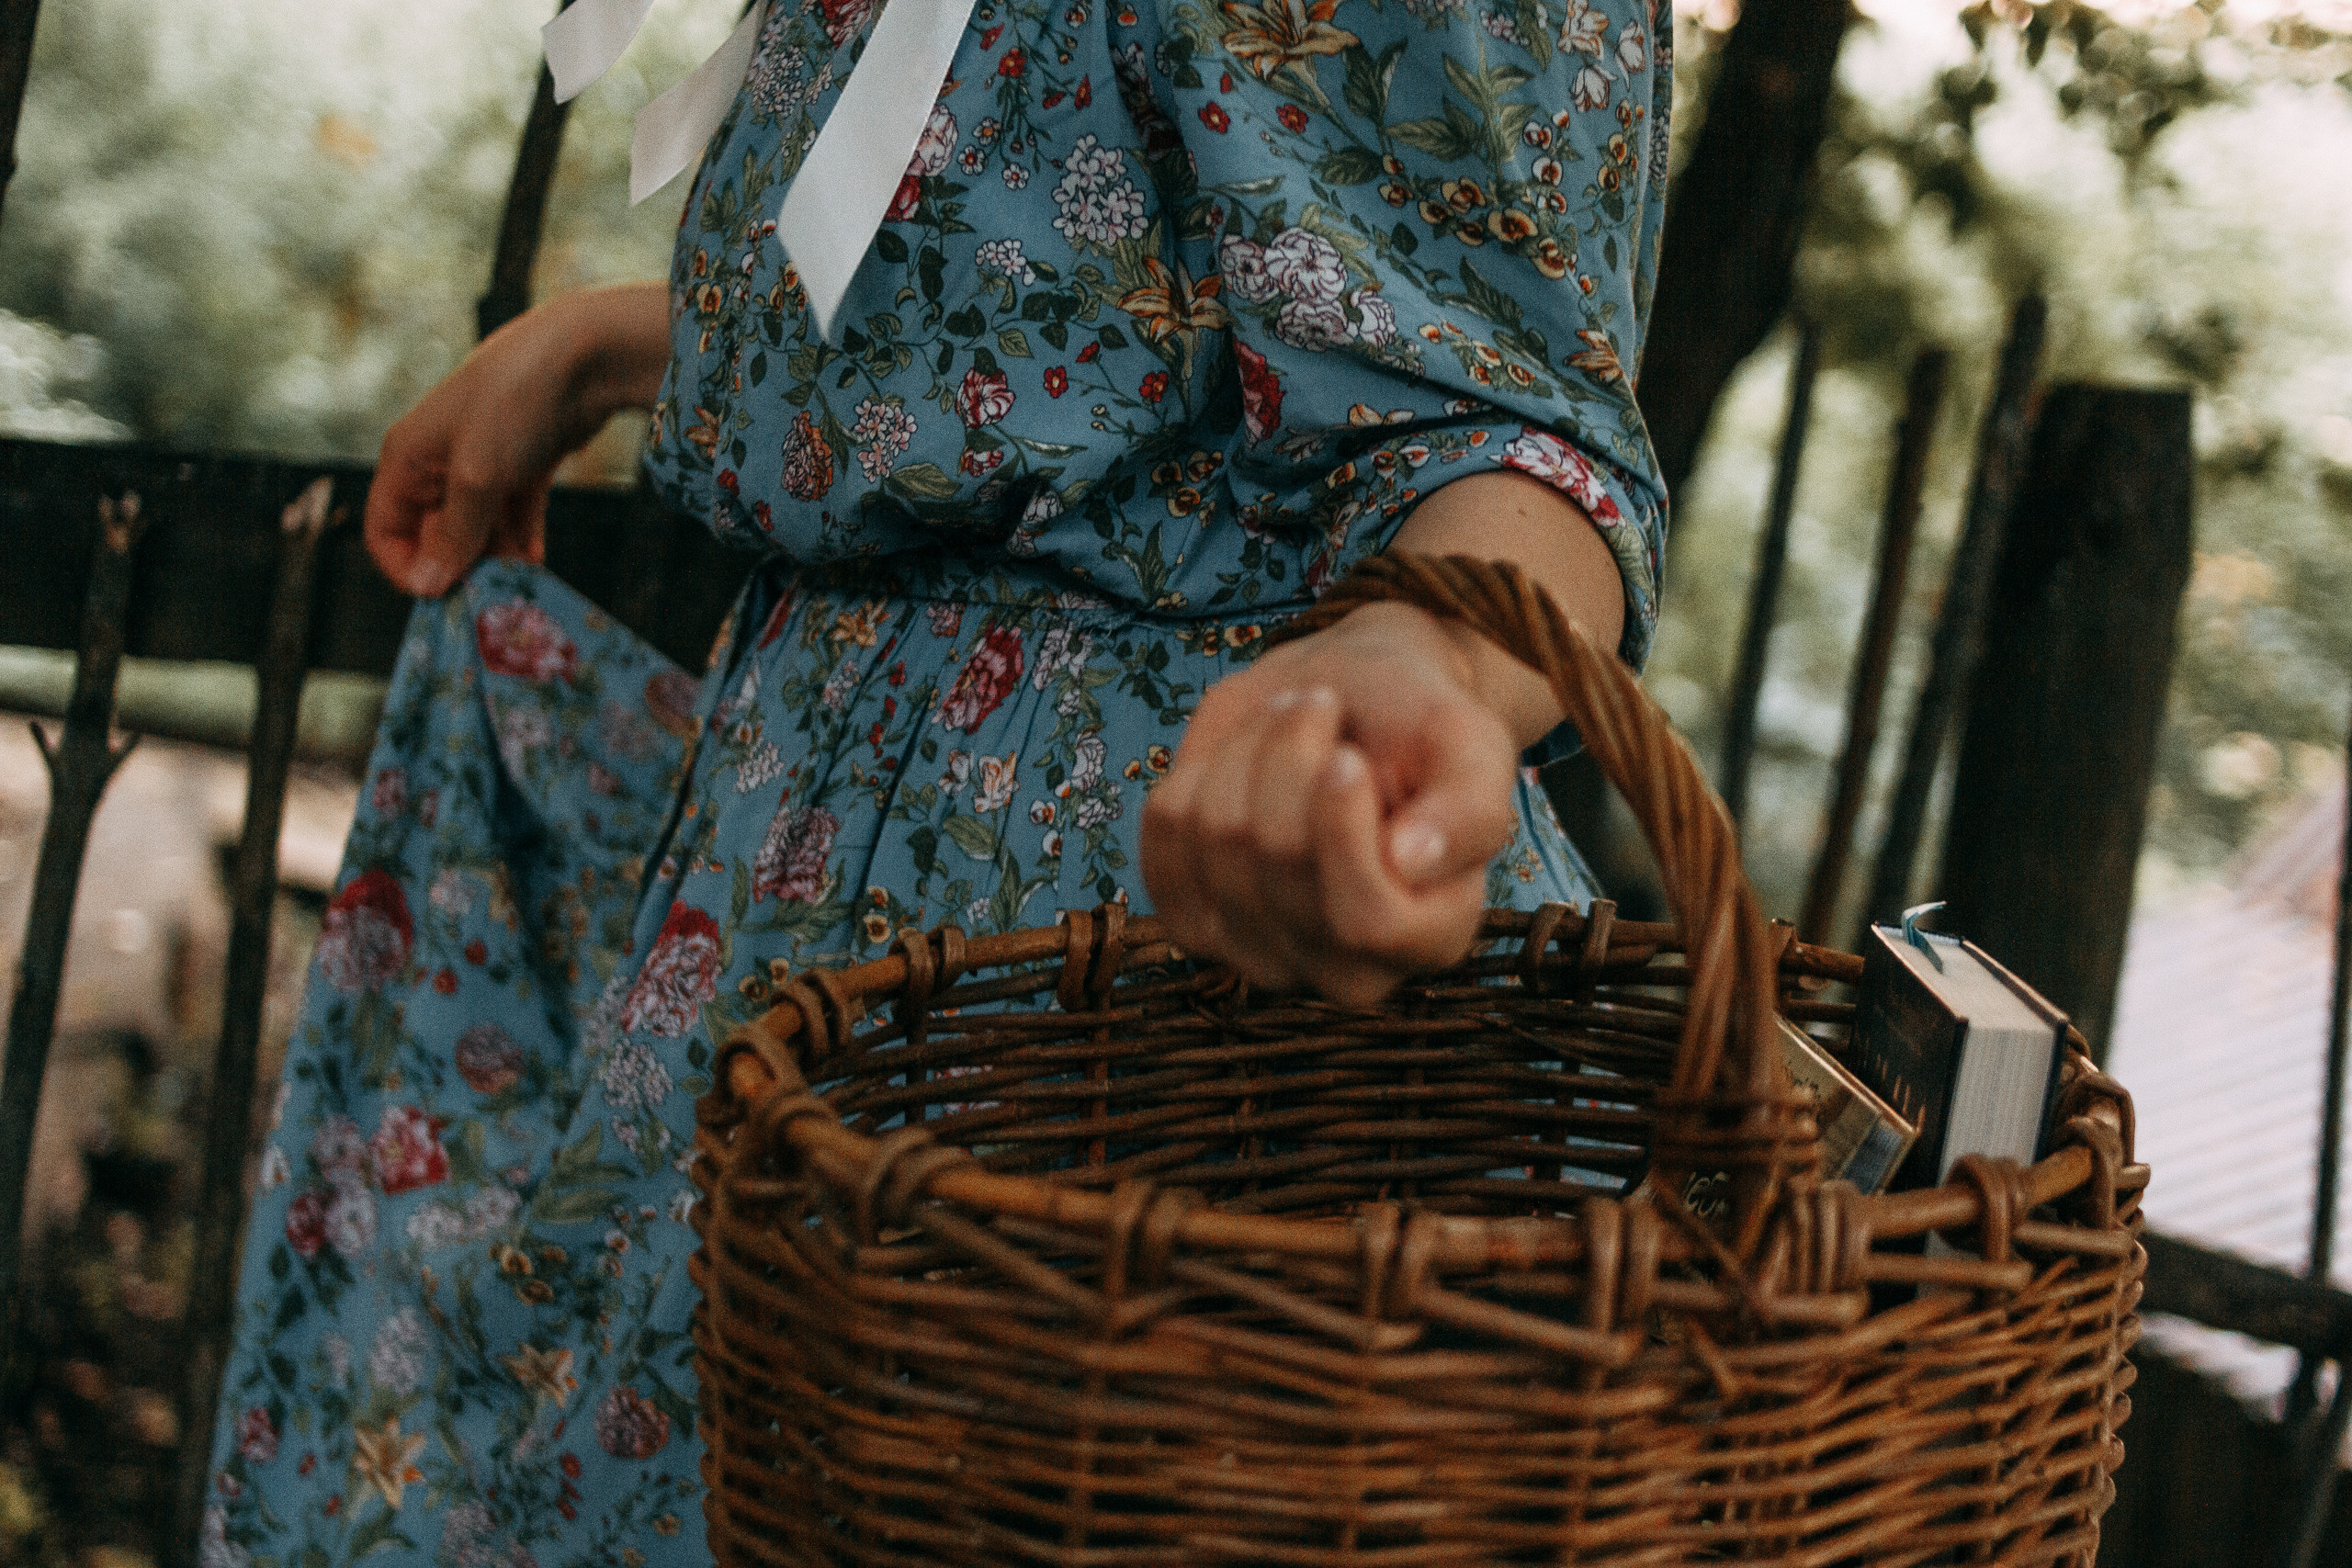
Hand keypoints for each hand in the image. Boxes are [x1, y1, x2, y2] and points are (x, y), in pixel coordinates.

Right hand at [364, 283, 670, 596]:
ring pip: (478, 528)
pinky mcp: (523, 464)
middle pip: (434, 534)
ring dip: (495, 559)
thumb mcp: (477, 476)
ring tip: (519, 589)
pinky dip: (522, 539)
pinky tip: (537, 564)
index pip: (385, 529)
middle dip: (459, 568)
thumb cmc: (514, 404)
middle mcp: (437, 461)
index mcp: (407, 458)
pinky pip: (513, 515)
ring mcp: (482, 462)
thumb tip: (427, 586)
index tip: (441, 596)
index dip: (405, 567)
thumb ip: (454, 535)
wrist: (584, 354)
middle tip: (490, 600)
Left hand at [1139, 602, 1523, 1007]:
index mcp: (1433, 937)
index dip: (1340, 828)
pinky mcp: (1193, 923)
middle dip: (1290, 756)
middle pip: (1279, 865)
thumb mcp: (1476, 745)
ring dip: (1248, 750)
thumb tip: (1410, 861)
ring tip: (1291, 718)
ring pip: (1217, 842)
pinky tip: (1241, 758)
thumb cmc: (1422, 727)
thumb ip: (1473, 808)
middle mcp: (1348, 971)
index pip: (1367, 922)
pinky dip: (1197, 772)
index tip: (1346, 756)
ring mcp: (1261, 957)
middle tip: (1321, 703)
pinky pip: (1165, 839)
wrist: (1358, 701)